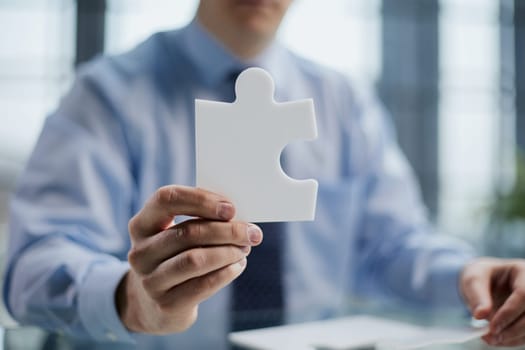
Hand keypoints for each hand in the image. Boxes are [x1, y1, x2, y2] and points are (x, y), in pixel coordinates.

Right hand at [116, 185, 262, 333]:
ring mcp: (150, 281)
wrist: (152, 305)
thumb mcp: (174, 235)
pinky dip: (226, 272)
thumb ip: (198, 219)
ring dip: (228, 252)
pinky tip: (238, 265)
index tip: (230, 208)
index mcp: (141, 225)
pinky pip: (203, 285)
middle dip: (226, 230)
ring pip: (195, 260)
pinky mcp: (166, 304)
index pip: (166, 199)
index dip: (200, 199)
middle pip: (188, 232)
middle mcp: (140, 252)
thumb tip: (235, 215)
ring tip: (245, 248)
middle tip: (251, 232)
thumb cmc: (174, 258)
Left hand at [460, 257, 524, 346]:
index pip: (523, 294)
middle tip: (491, 337)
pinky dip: (514, 339)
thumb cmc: (479, 276)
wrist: (483, 282)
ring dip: (514, 337)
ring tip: (491, 339)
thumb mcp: (473, 279)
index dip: (510, 312)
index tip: (492, 327)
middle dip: (512, 329)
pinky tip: (498, 340)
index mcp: (522, 271)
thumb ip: (476, 295)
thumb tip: (480, 315)